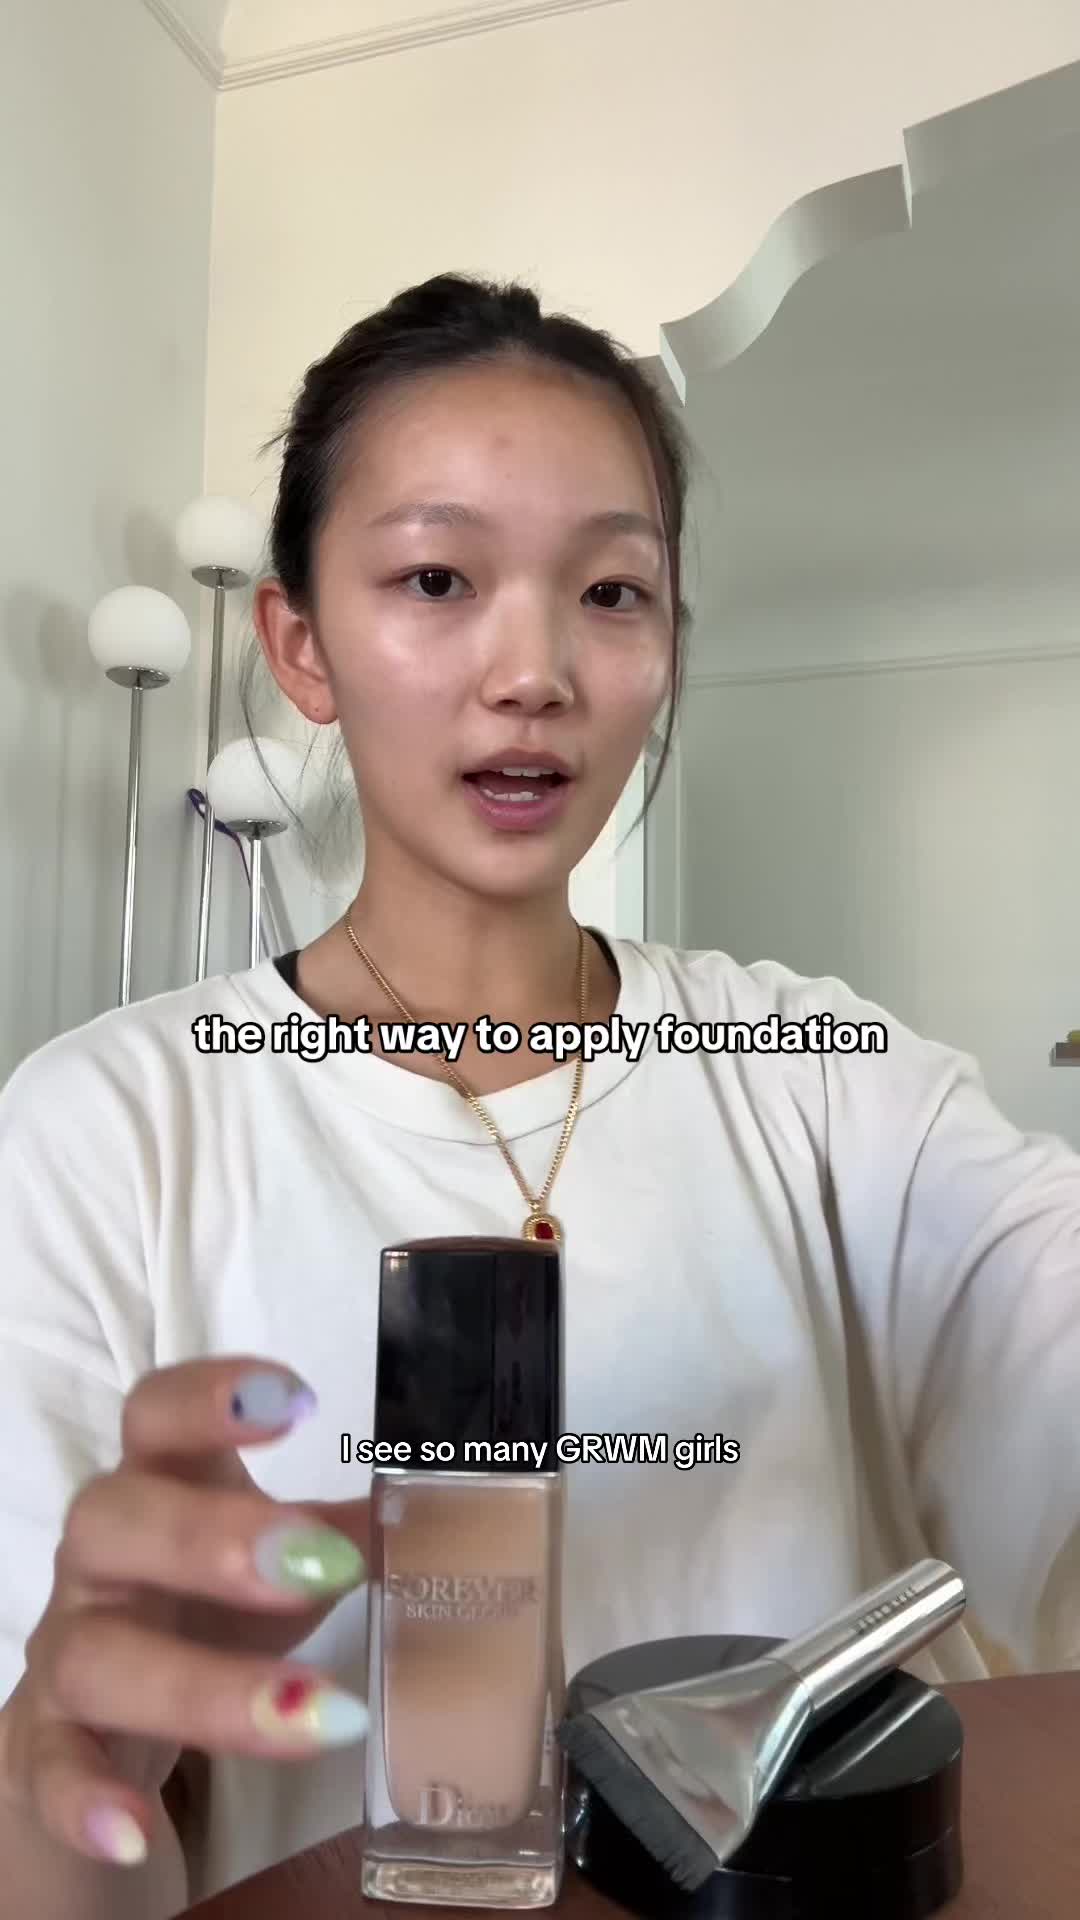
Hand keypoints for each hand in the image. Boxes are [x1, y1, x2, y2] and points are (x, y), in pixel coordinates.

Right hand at [0, 1357, 369, 1869]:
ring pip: (98, 1654)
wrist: (103, 1715)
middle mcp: (100, 1558)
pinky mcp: (49, 1745)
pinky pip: (52, 1770)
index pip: (157, 1414)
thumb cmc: (206, 1608)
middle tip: (319, 1567)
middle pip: (114, 1517)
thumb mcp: (278, 1560)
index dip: (211, 1397)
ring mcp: (67, 1650)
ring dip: (204, 1687)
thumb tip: (446, 1517)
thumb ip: (347, 1534)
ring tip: (317, 1714)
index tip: (296, 1400)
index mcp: (160, 1486)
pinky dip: (89, 1798)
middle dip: (213, 1537)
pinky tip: (138, 1832)